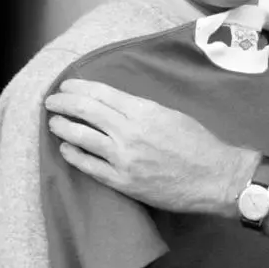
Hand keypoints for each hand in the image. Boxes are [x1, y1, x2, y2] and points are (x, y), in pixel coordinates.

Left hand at [45, 80, 252, 215]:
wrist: (216, 178)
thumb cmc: (200, 144)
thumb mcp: (173, 114)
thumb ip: (143, 109)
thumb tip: (117, 105)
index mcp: (143, 110)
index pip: (100, 93)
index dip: (78, 88)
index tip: (67, 86)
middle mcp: (129, 131)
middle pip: (85, 111)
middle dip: (63, 103)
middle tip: (52, 101)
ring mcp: (124, 158)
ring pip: (82, 137)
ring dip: (63, 127)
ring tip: (54, 123)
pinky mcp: (123, 181)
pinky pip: (90, 167)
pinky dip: (74, 156)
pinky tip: (66, 149)